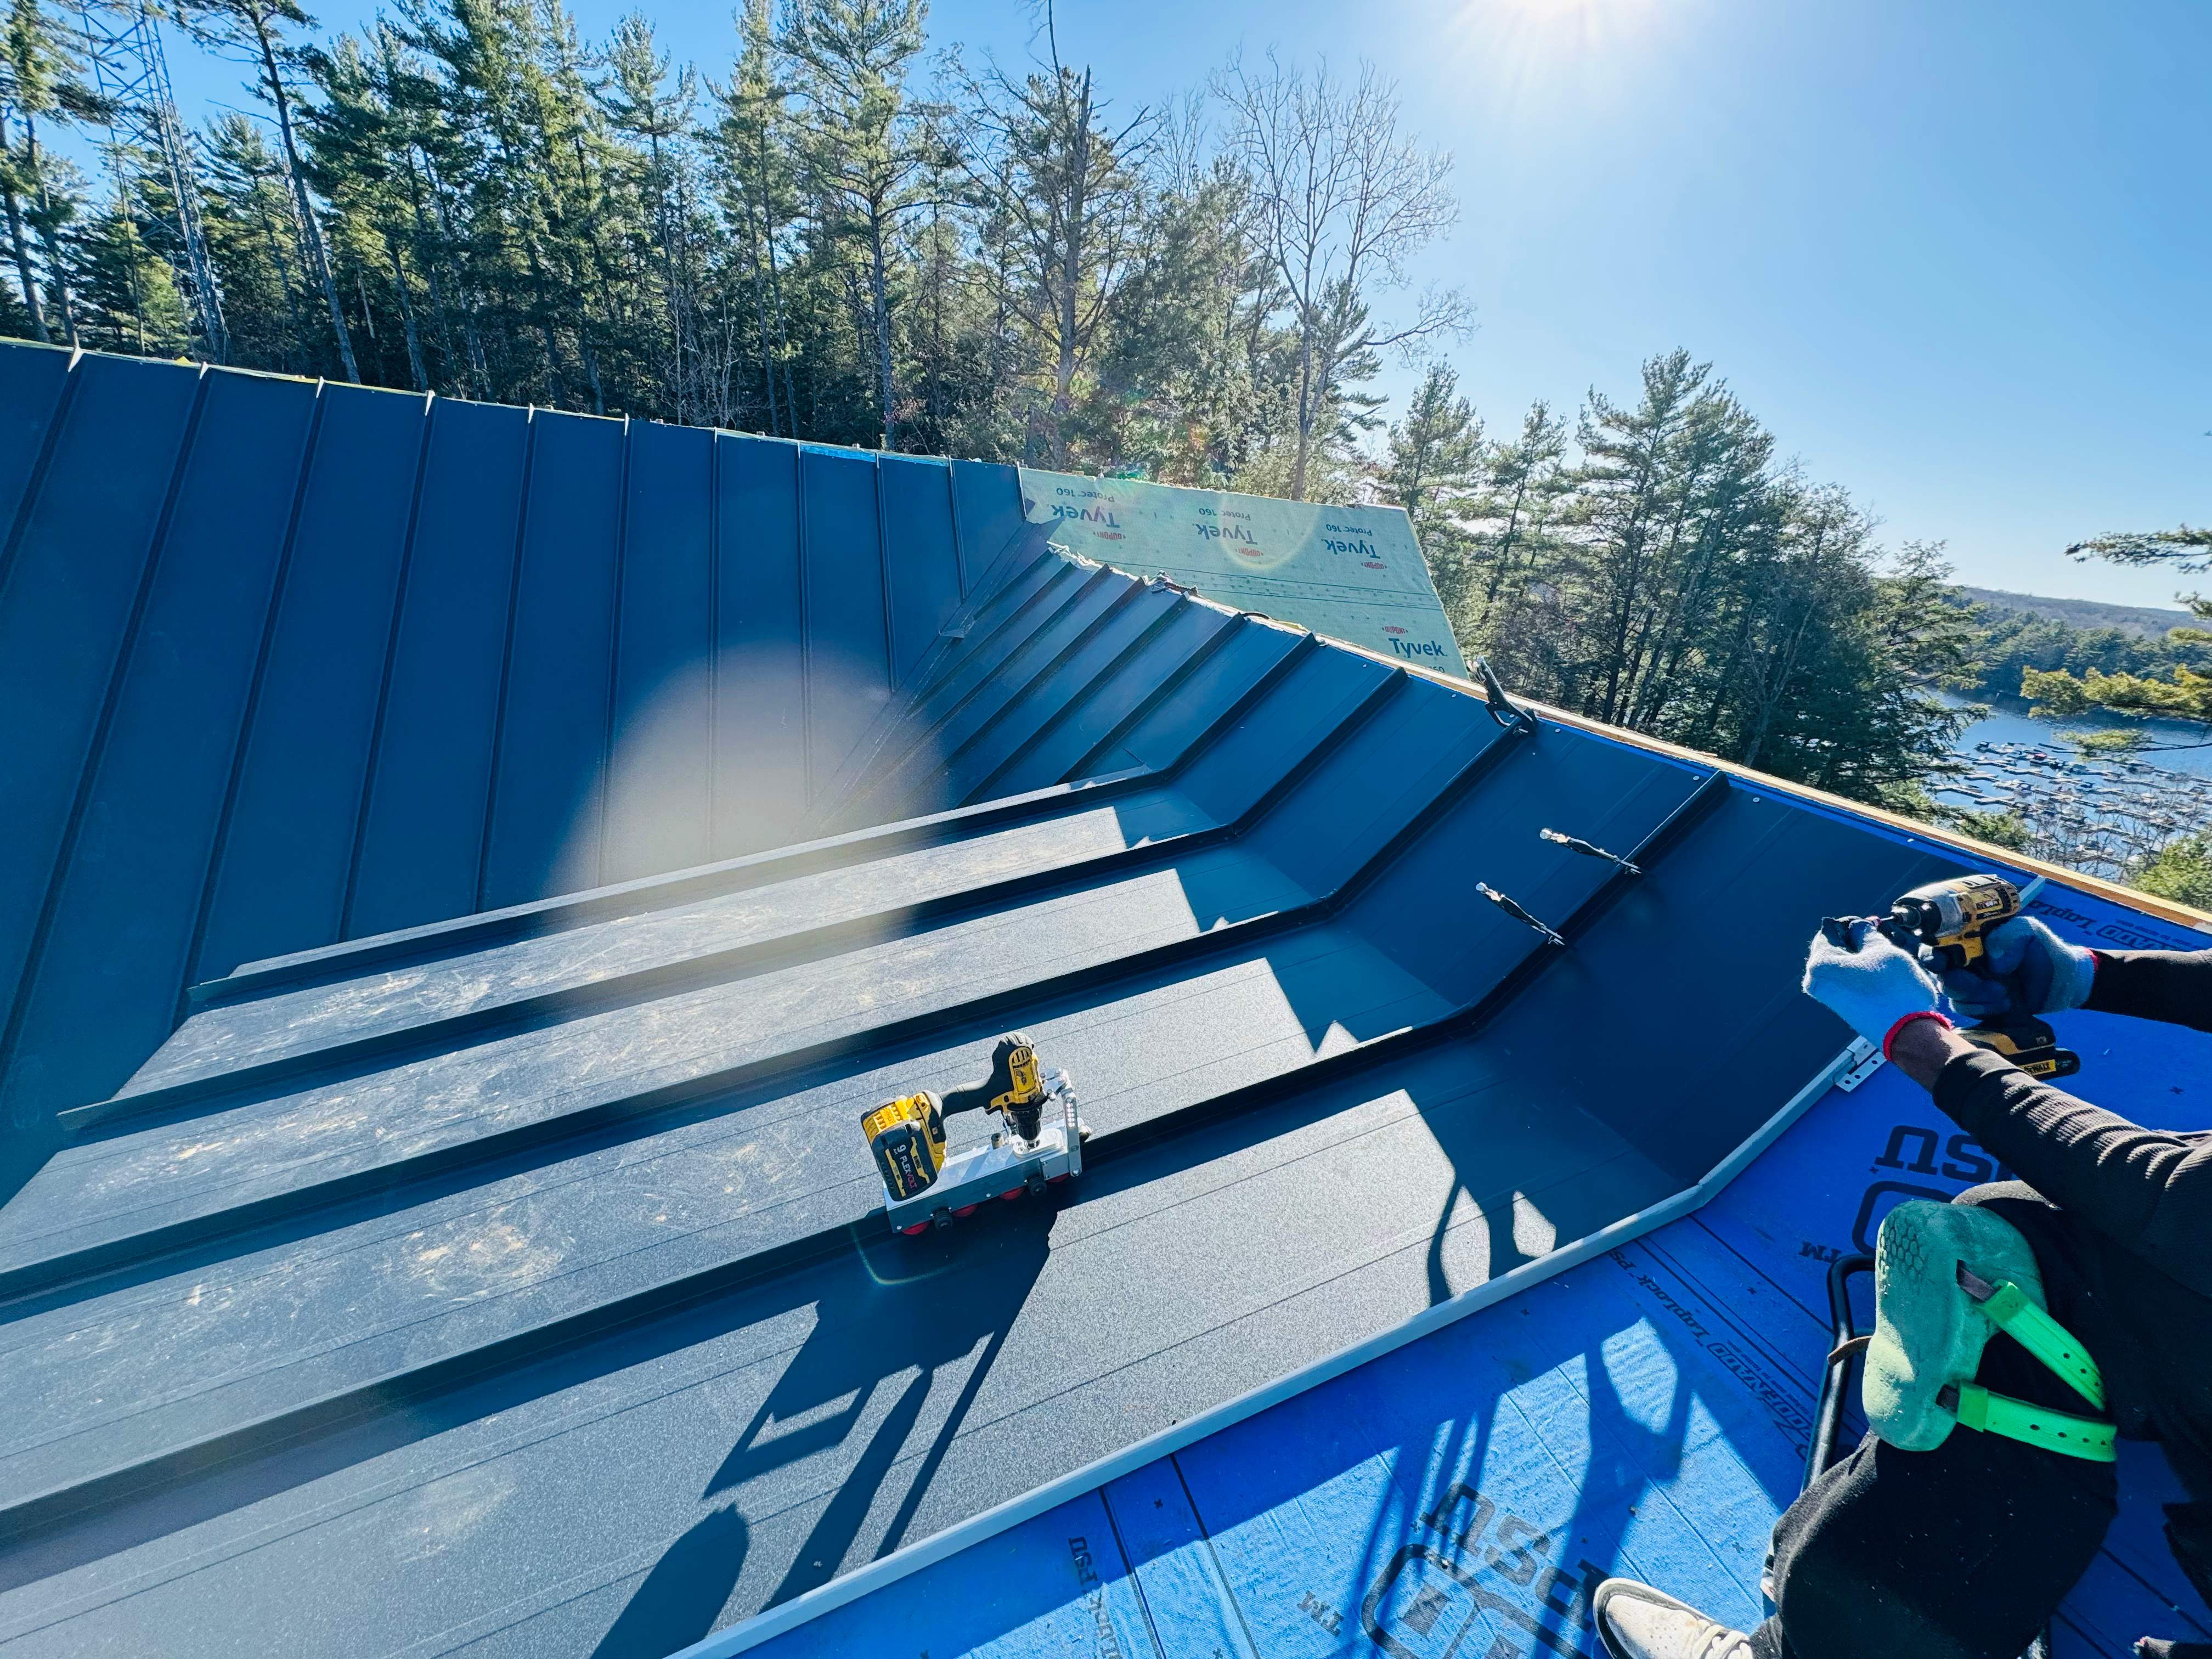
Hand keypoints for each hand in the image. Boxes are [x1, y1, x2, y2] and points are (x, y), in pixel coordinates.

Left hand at [1802, 924, 1944, 1048]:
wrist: (1909, 1033)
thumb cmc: (1894, 989)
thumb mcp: (1882, 950)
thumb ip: (1866, 933)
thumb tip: (1858, 927)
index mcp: (1819, 964)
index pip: (1829, 931)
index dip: (1850, 923)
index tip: (1870, 923)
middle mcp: (1817, 981)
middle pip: (1834, 949)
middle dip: (1856, 941)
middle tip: (1880, 937)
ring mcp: (1829, 997)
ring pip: (1843, 965)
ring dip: (1862, 957)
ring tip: (1885, 956)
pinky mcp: (1844, 1008)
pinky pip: (1849, 981)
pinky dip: (1863, 973)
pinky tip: (1883, 973)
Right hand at [1939, 916, 2095, 1019]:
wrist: (2064, 982)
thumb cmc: (2045, 950)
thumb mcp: (2029, 932)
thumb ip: (2010, 937)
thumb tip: (1993, 963)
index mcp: (1971, 938)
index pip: (1939, 943)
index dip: (1933, 953)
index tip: (1941, 963)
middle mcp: (1964, 960)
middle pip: (1940, 972)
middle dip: (1959, 981)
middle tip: (1984, 984)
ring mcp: (1969, 982)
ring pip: (1951, 992)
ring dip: (1976, 997)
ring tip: (2005, 994)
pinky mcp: (1977, 1003)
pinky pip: (1965, 1008)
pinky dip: (1983, 1009)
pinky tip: (2005, 1004)